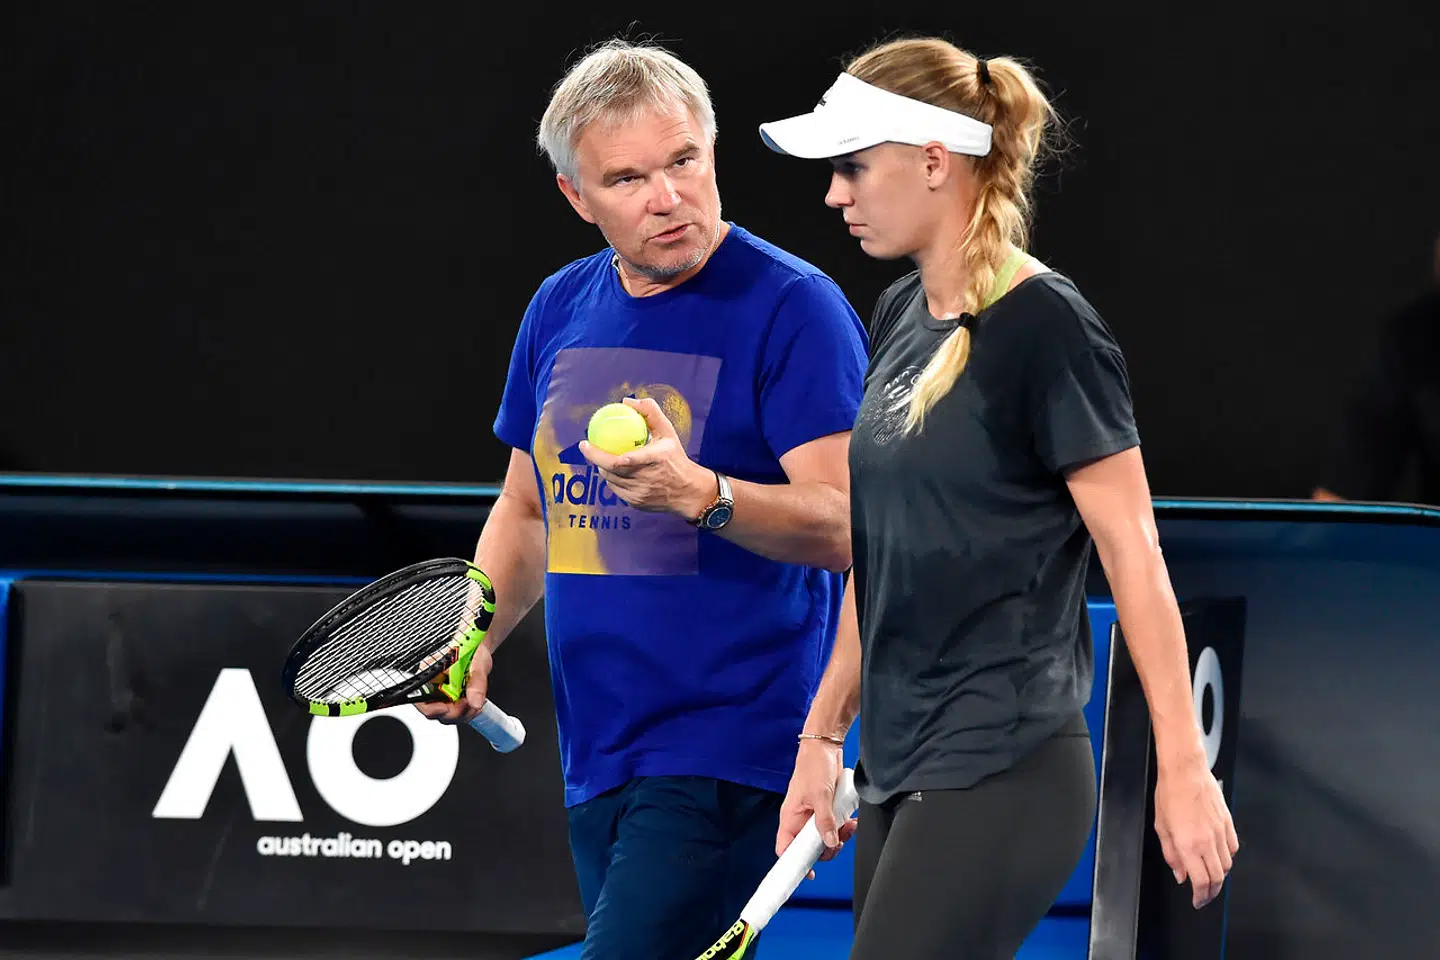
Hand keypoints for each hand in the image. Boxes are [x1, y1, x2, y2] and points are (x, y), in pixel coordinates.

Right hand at [415, 641, 493, 724]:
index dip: (433, 709)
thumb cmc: (472, 648)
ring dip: (464, 714)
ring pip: (447, 716)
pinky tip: (475, 703)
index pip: (421, 699)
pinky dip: (468, 712)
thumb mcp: (477, 663)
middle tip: (471, 703)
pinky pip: (456, 714)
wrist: (479, 647)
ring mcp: (442, 694)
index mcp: (430, 673)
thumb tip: (475, 702)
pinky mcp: (452, 700)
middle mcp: (432, 686)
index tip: (449, 708)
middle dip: (455, 712)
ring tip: (476, 701)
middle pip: (435, 712)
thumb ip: (476, 683)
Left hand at [578, 397, 711, 517]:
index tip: (587, 444)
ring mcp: (639, 493)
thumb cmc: (675, 458)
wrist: (688, 492)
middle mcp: (645, 478)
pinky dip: (613, 479)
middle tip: (586, 446)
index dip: (603, 455)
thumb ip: (650, 412)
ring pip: (610, 479)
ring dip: (603, 468)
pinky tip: (613, 471)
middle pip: (611, 470)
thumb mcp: (668, 432)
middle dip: (594, 458)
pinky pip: (616, 489)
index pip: (625, 459)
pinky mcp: (635, 503)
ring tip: (600, 457)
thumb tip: (627, 401)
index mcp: (654, 459)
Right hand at [777, 739, 857, 878]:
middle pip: (810, 848)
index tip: (809, 874)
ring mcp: (813, 814)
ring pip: (825, 838)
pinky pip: (834, 825)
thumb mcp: (820, 795)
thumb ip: (824, 821)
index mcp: (790, 818)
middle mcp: (800, 819)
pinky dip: (843, 826)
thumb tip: (829, 843)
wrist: (824, 746)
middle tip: (839, 842)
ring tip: (849, 826)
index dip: (795, 864)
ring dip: (839, 836)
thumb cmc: (813, 767)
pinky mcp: (826, 809)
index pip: (785, 849)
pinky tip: (851, 820)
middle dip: (827, 848)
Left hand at [1154, 758, 1238, 908]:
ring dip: (1220, 874)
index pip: (1201, 881)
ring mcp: (1220, 832)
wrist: (1185, 771)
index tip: (1197, 901)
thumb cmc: (1169, 794)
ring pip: (1227, 864)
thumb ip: (1171, 854)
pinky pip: (1233, 848)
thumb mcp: (1161, 827)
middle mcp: (1207, 841)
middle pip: (1217, 878)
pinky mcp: (1228, 823)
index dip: (1201, 896)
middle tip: (1205, 894)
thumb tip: (1179, 873)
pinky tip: (1219, 856)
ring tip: (1210, 876)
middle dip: (1211, 891)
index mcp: (1188, 844)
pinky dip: (1228, 857)